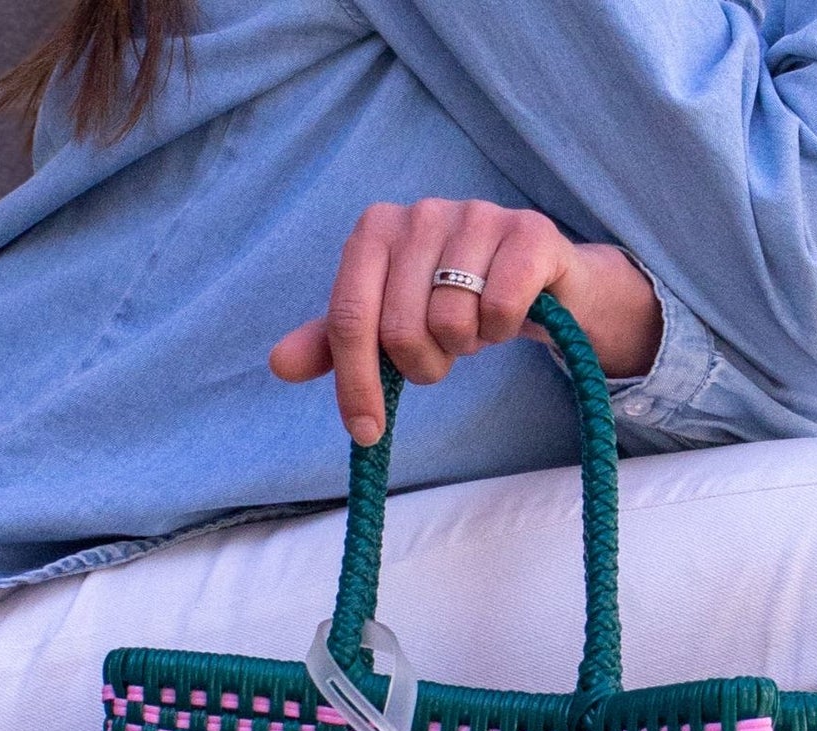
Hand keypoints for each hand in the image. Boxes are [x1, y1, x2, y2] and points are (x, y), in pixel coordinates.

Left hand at [269, 199, 661, 444]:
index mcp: (376, 230)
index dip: (355, 384)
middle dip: (421, 366)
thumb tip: (278, 365)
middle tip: (441, 357)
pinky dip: (501, 330)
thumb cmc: (450, 303)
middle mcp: (422, 213)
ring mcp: (477, 215)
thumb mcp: (386, 325)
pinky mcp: (529, 231)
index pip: (350, 320)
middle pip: (398, 330)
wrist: (538, 283)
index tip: (366, 431)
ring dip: (464, 347)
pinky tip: (506, 316)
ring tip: (473, 328)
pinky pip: (499, 308)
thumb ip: (334, 342)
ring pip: (449, 321)